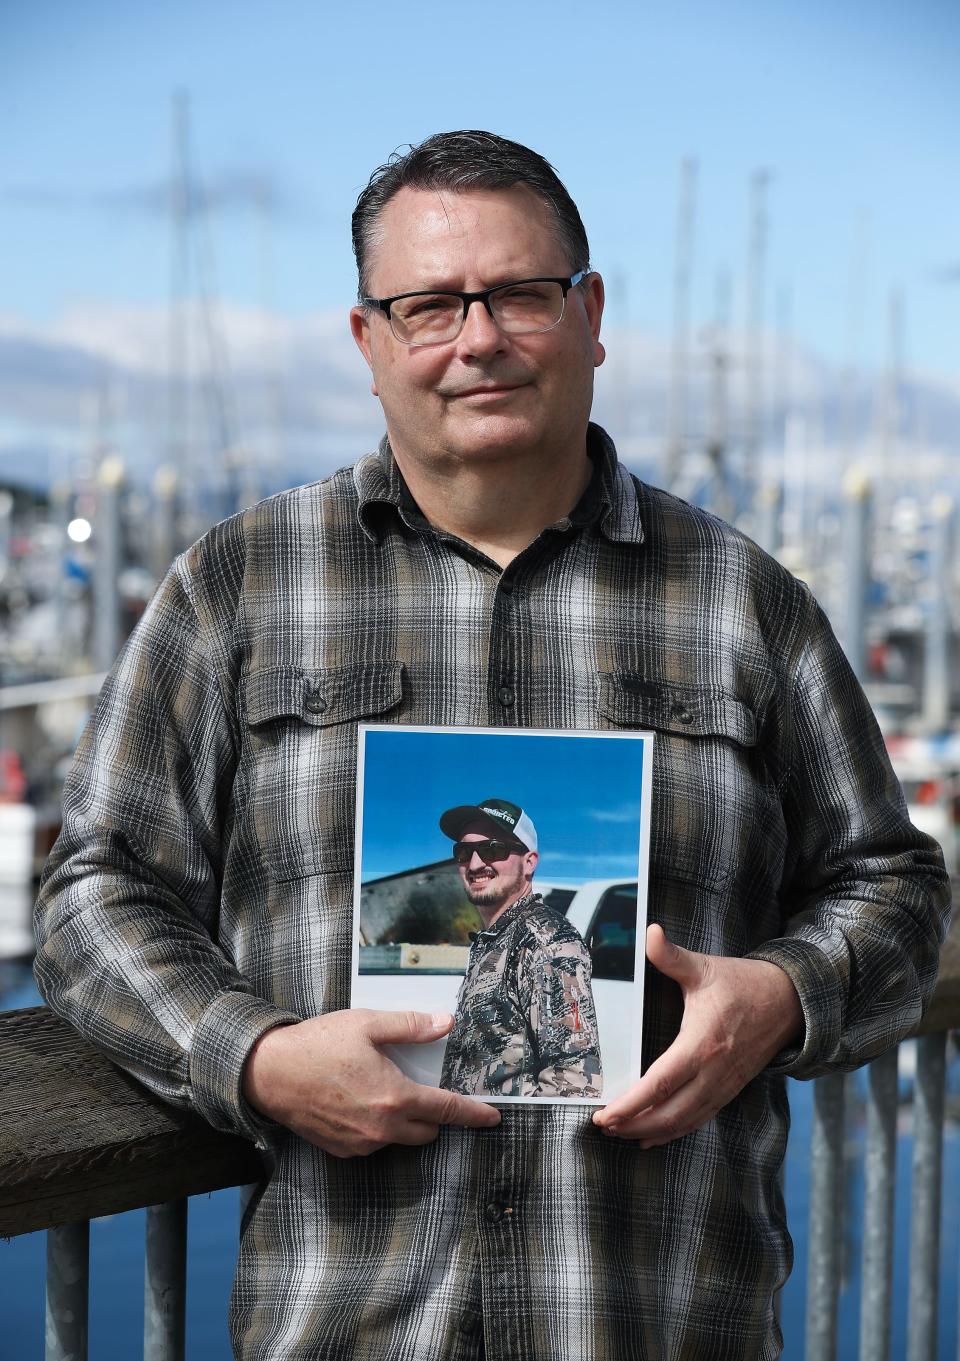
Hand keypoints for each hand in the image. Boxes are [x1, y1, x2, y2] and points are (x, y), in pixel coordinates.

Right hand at [243, 1008, 500, 1157]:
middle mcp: (382, 1128)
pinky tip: (361, 1103)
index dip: (473, 1114)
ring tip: (382, 1089)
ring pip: (400, 1139)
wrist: (269, 1073)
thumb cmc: (318, 1045)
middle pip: (427, 1131)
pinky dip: (377, 1128)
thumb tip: (445, 1023)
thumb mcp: (368, 1024)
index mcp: (394, 1097)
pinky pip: (374, 1144)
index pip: (446, 1110)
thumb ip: (411, 1026)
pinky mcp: (342, 1151)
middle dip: (434, 1115)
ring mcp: (361, 1144)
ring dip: (403, 1121)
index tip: (492, 1117)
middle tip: (423, 1089)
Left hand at [592, 924, 802, 1147]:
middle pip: (669, 1111)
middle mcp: (713, 1071)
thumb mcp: (705, 966)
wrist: (789, 1002)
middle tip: (602, 1127)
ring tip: (620, 1134)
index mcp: (703, 1042)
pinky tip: (652, 1136)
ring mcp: (723, 1084)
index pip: (661, 1082)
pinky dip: (674, 1131)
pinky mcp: (729, 1089)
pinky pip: (699, 1118)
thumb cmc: (743, 984)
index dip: (632, 1103)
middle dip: (633, 1124)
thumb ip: (671, 955)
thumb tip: (649, 932)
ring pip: (684, 1120)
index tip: (606, 1115)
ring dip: (650, 1131)